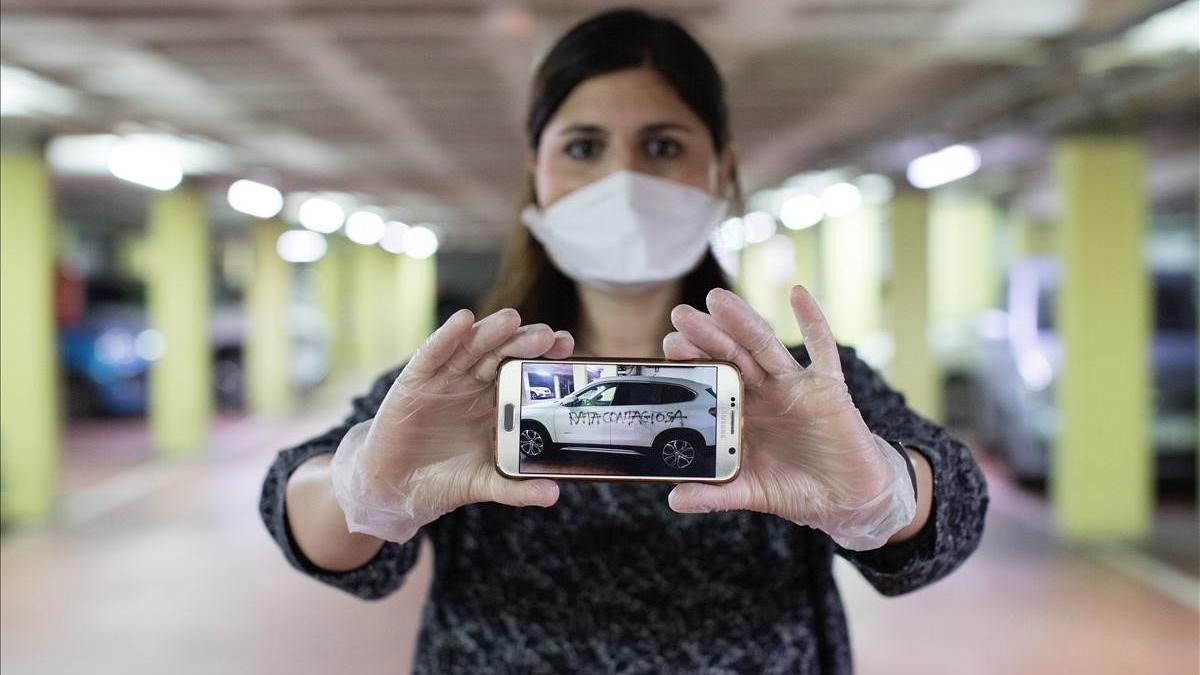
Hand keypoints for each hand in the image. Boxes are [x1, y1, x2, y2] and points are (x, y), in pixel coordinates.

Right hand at [330, 308, 573, 542]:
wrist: (396, 489)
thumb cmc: (442, 479)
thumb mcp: (484, 484)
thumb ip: (516, 488)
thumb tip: (553, 494)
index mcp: (496, 403)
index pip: (524, 372)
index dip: (544, 358)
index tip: (568, 348)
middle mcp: (473, 384)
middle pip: (503, 353)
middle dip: (525, 342)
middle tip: (547, 336)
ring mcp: (445, 379)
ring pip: (472, 347)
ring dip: (491, 332)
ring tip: (512, 320)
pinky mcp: (415, 381)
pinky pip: (432, 354)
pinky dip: (446, 336)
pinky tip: (463, 320)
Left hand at [662, 286, 915, 549]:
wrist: (847, 498)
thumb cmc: (797, 489)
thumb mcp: (751, 492)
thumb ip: (715, 494)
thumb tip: (673, 499)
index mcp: (742, 413)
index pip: (712, 381)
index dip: (692, 363)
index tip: (667, 346)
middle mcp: (764, 393)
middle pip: (732, 356)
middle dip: (707, 335)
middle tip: (679, 314)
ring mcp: (795, 386)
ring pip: (766, 347)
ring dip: (743, 321)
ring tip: (717, 299)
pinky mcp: (828, 388)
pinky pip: (822, 350)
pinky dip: (813, 320)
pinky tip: (799, 294)